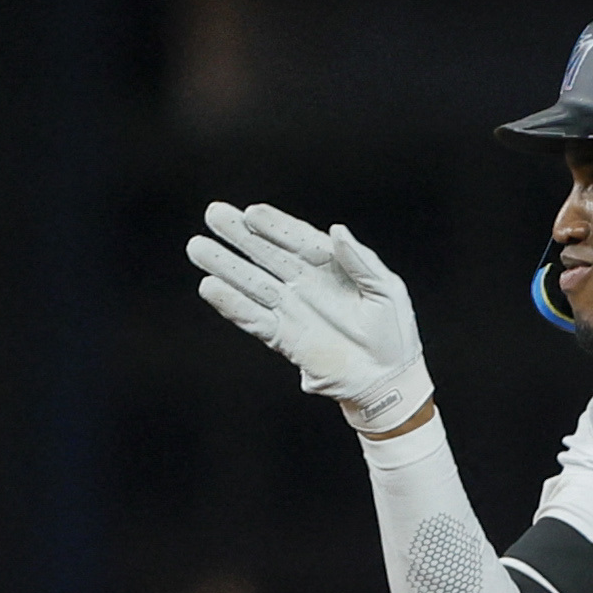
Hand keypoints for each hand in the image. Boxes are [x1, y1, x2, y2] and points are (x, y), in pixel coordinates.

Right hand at [187, 202, 434, 433]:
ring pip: (251, 282)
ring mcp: (290, 309)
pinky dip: (231, 304)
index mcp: (329, 266)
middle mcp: (304, 284)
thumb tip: (337, 230)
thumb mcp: (387, 290)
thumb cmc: (394, 333)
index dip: (275, 225)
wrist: (388, 380)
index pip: (296, 239)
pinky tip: (210, 287)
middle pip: (266, 254)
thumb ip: (361, 260)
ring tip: (197, 247)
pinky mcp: (282, 337)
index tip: (252, 212)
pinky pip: (252, 318)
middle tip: (213, 214)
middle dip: (240, 235)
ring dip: (225, 266)